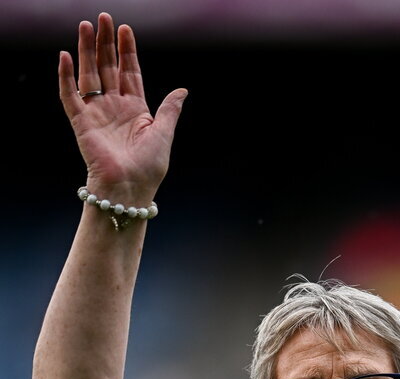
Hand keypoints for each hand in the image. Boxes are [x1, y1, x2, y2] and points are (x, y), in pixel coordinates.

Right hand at [59, 12, 186, 203]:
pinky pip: (70, 96)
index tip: (125, 28)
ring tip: (85, 26)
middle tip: (103, 18)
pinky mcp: (81, 123)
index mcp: (136, 109)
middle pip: (107, 67)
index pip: (129, 72)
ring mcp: (97, 114)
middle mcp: (115, 108)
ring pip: (89, 74)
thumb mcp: (163, 133)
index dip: (127, 50)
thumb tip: (183, 90)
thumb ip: (170, 109)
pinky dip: (66, 76)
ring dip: (86, 51)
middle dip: (105, 43)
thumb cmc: (149, 168)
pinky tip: (66, 56)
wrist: (130, 188)